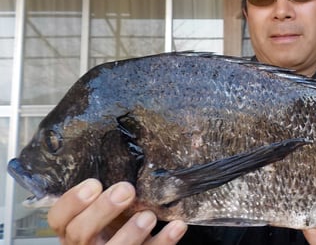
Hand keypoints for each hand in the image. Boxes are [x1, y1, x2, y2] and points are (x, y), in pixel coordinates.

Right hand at [47, 179, 186, 244]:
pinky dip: (164, 241)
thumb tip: (128, 160)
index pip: (58, 218)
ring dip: (132, 233)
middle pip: (80, 233)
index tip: (94, 183)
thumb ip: (106, 195)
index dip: (72, 202)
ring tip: (149, 216)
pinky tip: (177, 226)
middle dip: (102, 210)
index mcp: (73, 230)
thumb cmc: (114, 226)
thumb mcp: (103, 211)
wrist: (126, 244)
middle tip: (126, 190)